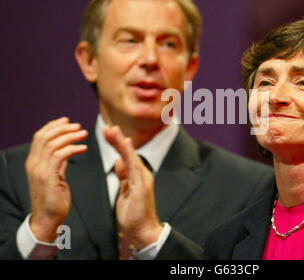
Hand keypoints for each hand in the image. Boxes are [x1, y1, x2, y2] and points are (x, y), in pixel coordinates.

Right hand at [26, 117, 87, 241]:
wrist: (48, 220)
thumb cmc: (54, 199)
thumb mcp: (56, 176)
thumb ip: (59, 162)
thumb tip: (67, 148)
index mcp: (34, 162)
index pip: (40, 137)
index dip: (53, 126)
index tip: (68, 121)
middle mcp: (33, 164)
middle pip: (44, 136)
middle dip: (62, 128)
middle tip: (78, 126)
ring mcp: (38, 170)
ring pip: (52, 144)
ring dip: (70, 136)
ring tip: (84, 134)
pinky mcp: (46, 177)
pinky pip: (59, 156)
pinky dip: (72, 148)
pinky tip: (84, 148)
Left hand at [104, 125, 162, 249]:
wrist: (143, 230)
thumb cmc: (134, 213)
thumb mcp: (125, 191)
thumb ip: (124, 175)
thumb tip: (119, 161)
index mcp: (136, 174)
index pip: (124, 155)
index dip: (116, 143)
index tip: (107, 132)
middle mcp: (141, 173)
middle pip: (127, 152)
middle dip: (117, 138)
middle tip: (107, 126)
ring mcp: (143, 178)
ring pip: (130, 156)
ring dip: (120, 142)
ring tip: (112, 130)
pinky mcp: (141, 184)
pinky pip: (134, 166)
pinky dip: (129, 154)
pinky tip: (125, 143)